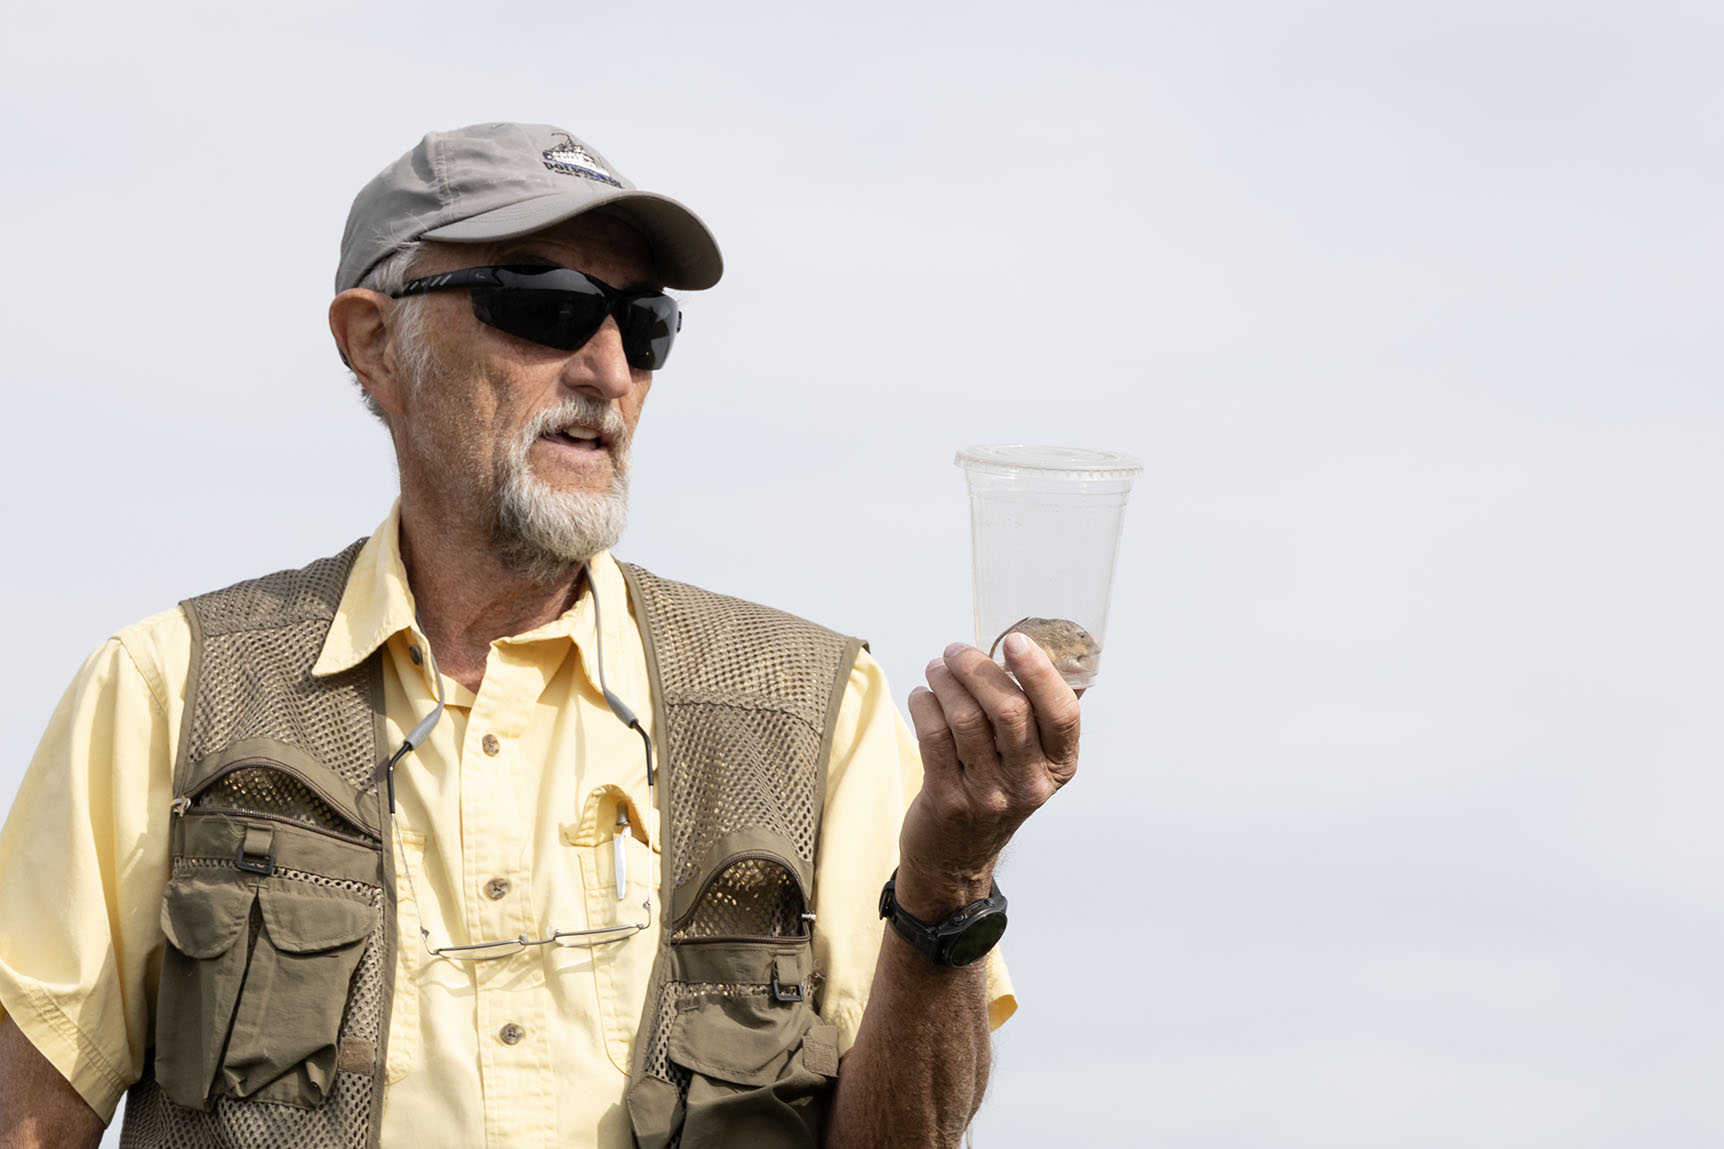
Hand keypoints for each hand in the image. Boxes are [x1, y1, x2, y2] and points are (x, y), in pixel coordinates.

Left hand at [897, 634, 1081, 919]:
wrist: (957, 857)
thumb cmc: (996, 788)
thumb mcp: (1032, 760)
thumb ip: (1043, 710)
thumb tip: (1058, 646)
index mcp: (1060, 766)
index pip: (1063, 714)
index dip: (1040, 673)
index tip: (1014, 641)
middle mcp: (1030, 784)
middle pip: (1008, 710)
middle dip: (976, 667)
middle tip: (955, 650)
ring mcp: (988, 796)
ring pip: (965, 718)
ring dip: (944, 682)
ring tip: (936, 669)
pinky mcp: (948, 800)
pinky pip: (934, 736)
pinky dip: (924, 705)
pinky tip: (922, 696)